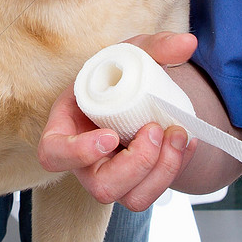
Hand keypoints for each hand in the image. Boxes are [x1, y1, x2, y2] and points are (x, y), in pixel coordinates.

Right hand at [38, 32, 198, 211]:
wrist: (141, 95)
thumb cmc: (121, 76)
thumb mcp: (134, 53)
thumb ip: (157, 45)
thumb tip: (188, 43)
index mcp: (67, 127)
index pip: (53, 153)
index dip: (78, 152)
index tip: (109, 136)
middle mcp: (85, 161)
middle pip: (101, 186)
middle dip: (137, 163)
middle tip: (155, 129)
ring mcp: (112, 176)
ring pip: (132, 199)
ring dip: (162, 170)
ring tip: (178, 134)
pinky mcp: (137, 185)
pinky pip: (154, 193)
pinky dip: (176, 169)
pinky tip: (187, 142)